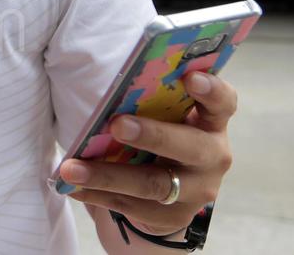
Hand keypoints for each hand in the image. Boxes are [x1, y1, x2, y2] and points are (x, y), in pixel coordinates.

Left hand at [59, 71, 234, 235]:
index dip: (211, 90)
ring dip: (107, 175)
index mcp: (211, 121)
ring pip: (152, 184)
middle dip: (152, 135)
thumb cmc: (164, 133)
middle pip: (188, 147)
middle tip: (116, 125)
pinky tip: (72, 186)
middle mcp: (212, 156)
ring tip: (70, 168)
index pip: (222, 103)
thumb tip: (111, 87)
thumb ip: (153, 101)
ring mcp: (196, 190)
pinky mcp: (174, 215)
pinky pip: (132, 206)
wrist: (175, 188)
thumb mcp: (167, 116)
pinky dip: (98, 195)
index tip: (191, 77)